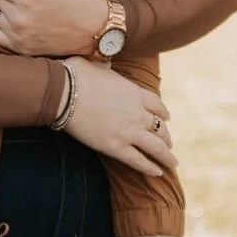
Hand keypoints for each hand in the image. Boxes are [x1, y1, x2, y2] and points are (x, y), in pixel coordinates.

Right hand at [64, 60, 175, 177]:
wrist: (64, 92)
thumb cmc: (77, 75)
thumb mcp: (98, 65)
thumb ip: (107, 68)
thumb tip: (105, 64)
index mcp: (135, 92)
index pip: (157, 105)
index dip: (163, 113)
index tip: (166, 118)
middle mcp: (137, 113)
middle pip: (159, 127)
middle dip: (165, 136)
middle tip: (168, 143)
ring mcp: (128, 131)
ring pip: (156, 147)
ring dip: (166, 155)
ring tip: (172, 162)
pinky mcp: (115, 147)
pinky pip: (138, 161)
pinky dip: (150, 168)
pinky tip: (158, 173)